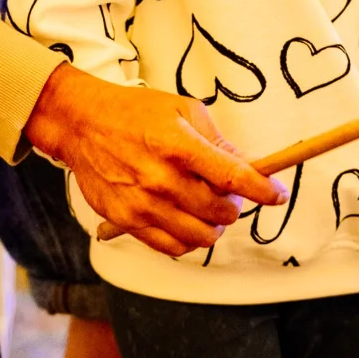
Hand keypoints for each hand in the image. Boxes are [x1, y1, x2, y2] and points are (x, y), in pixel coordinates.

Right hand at [24, 64, 284, 258]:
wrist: (81, 124)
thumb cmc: (134, 112)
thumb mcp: (182, 110)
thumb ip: (216, 141)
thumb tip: (247, 166)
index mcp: (178, 145)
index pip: (233, 177)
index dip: (263, 190)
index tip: (278, 195)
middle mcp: (161, 179)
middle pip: (220, 211)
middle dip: (235, 205)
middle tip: (230, 194)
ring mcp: (142, 204)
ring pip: (201, 236)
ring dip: (214, 226)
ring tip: (208, 210)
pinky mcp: (126, 221)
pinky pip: (172, 247)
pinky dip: (189, 240)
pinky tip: (188, 222)